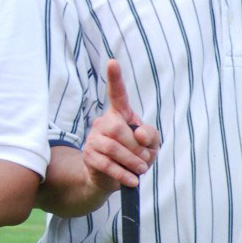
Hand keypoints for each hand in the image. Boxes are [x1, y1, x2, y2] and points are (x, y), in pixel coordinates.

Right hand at [82, 59, 161, 190]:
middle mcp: (103, 122)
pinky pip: (107, 164)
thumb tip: (140, 135)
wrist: (113, 179)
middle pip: (119, 129)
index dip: (115, 78)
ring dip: (132, 161)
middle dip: (136, 147)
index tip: (113, 62)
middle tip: (145, 160)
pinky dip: (124, 174)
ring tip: (141, 170)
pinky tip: (133, 180)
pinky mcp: (90, 156)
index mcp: (120, 115)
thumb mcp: (151, 146)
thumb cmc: (135, 156)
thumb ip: (151, 136)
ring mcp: (94, 139)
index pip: (117, 94)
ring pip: (113, 147)